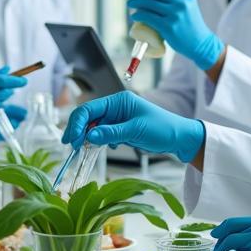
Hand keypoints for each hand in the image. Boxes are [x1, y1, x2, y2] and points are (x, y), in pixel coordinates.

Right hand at [62, 91, 204, 163]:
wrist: (178, 137)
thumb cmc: (162, 128)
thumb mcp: (136, 130)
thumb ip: (112, 133)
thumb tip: (90, 136)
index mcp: (119, 100)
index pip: (90, 108)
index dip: (77, 122)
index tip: (71, 139)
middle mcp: (116, 107)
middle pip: (88, 117)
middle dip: (78, 130)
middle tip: (71, 146)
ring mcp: (118, 118)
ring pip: (94, 126)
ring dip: (87, 137)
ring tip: (82, 149)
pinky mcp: (120, 129)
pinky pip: (103, 134)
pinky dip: (98, 141)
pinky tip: (102, 148)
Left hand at [127, 0, 222, 70]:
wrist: (201, 44)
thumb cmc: (192, 26)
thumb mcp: (189, 8)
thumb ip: (178, 0)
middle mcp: (181, 3)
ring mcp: (175, 15)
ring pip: (150, 4)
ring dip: (136, 2)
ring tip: (130, 3)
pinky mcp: (169, 27)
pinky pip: (149, 17)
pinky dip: (138, 15)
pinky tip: (134, 15)